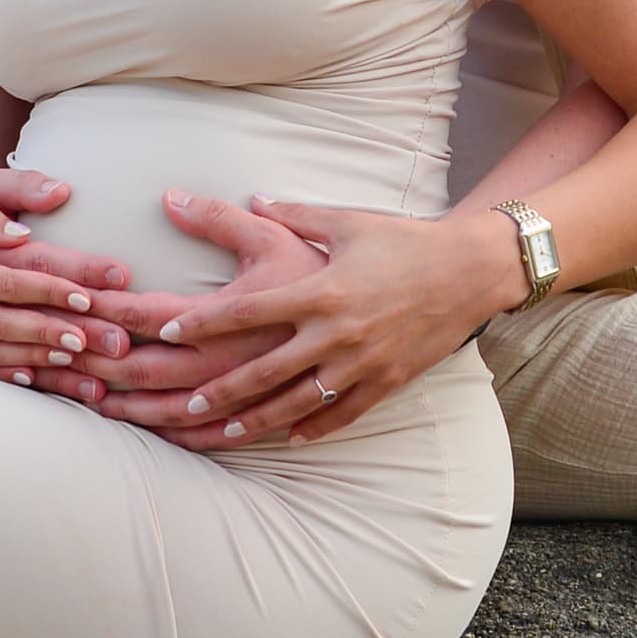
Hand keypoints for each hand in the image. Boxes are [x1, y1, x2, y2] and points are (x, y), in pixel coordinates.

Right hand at [0, 188, 131, 388]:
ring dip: (35, 359)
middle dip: (52, 333)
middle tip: (95, 340)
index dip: (49, 291)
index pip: (6, 283)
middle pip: (4, 324)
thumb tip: (23, 233)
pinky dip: (3, 375)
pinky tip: (32, 379)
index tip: (88, 296)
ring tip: (76, 360)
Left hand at [133, 194, 518, 444]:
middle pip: (263, 369)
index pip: (246, 312)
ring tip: (223, 430)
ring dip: (257, 420)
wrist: (471, 270)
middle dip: (220, 389)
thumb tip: (251, 199)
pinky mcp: (387, 381)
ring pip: (297, 401)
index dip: (203, 323)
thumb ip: (292, 214)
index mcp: (320, 289)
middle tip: (184, 402)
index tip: (166, 331)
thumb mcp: (346, 221)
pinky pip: (343, 414)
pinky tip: (288, 438)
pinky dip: (313, 428)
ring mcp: (362, 363)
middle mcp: (336, 332)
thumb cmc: (404, 240)